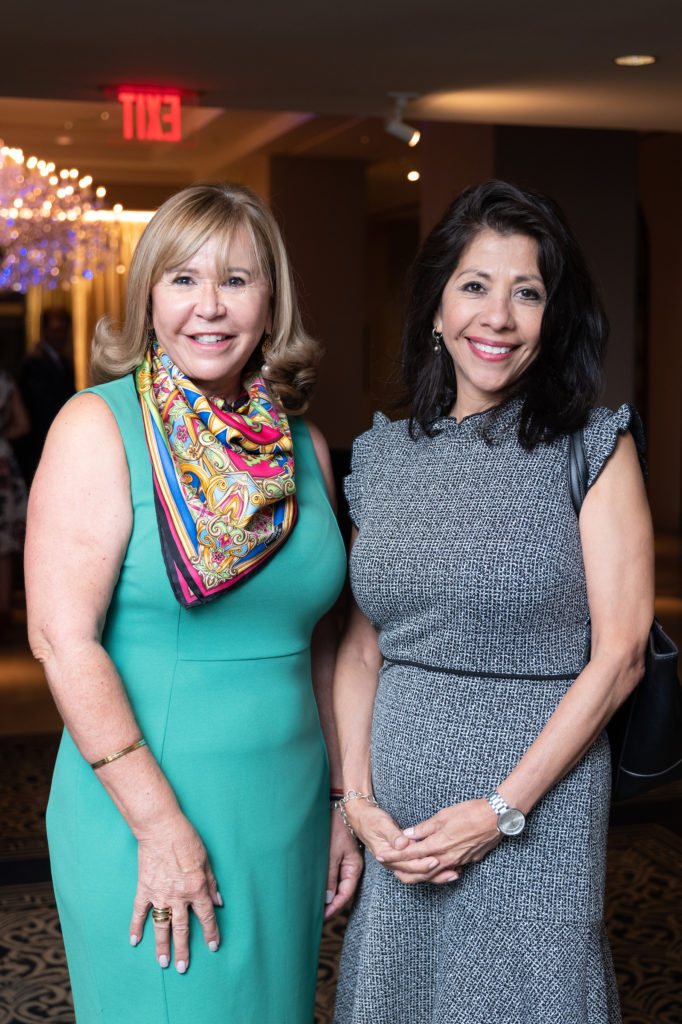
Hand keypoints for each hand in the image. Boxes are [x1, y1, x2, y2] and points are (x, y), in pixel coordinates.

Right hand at [129, 811, 221, 972]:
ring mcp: (160, 895)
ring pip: (162, 927)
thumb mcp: (206, 859)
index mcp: (197, 888)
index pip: (206, 916)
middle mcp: (179, 896)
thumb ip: (211, 883)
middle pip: (182, 929)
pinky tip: (134, 941)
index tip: (213, 946)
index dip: (211, 933)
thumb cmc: (186, 840)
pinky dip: (136, 927)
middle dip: (183, 950)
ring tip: (163, 962)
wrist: (161, 829)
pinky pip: (139, 913)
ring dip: (162, 946)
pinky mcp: (144, 890)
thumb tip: (218, 902)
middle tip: (183, 968)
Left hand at [324, 808, 363, 918]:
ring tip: (312, 906)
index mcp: (354, 868)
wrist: (337, 809)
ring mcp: (344, 863)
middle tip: (314, 916)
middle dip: (329, 904)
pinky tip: (315, 888)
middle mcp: (350, 868)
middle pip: (341, 892)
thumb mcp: (332, 854)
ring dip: (326, 895)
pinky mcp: (337, 858)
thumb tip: (328, 899)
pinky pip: (332, 875)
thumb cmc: (336, 829)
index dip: (334, 907)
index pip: (345, 894)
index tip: (322, 916)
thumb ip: (330, 877)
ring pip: (336, 884)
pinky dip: (325, 884)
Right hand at [341, 796, 454, 880]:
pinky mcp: (404, 858)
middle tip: (453, 871)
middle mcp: (393, 863)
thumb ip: (393, 835)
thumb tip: (403, 844)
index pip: (409, 864)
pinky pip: (420, 867)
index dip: (423, 864)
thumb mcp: (381, 824)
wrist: (361, 818)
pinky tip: (448, 866)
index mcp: (386, 856)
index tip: (436, 860)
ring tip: (455, 873)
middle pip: (417, 873)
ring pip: (420, 873)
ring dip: (438, 874)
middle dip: (436, 874)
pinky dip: (434, 868)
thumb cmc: (371, 819)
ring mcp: (399, 862)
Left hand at [388, 799, 501, 883]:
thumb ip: (424, 828)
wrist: (496, 818)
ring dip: (420, 874)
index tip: (382, 856)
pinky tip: (433, 869)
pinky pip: (449, 869)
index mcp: (437, 844)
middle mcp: (446, 857)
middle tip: (392, 870)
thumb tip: (407, 834)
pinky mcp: (468, 861)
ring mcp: (458, 861)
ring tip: (408, 872)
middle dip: (404, 871)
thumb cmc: (470, 812)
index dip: (394, 855)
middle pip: (420, 870)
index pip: (410, 853)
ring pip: (434, 873)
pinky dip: (438, 871)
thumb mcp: (443, 816)